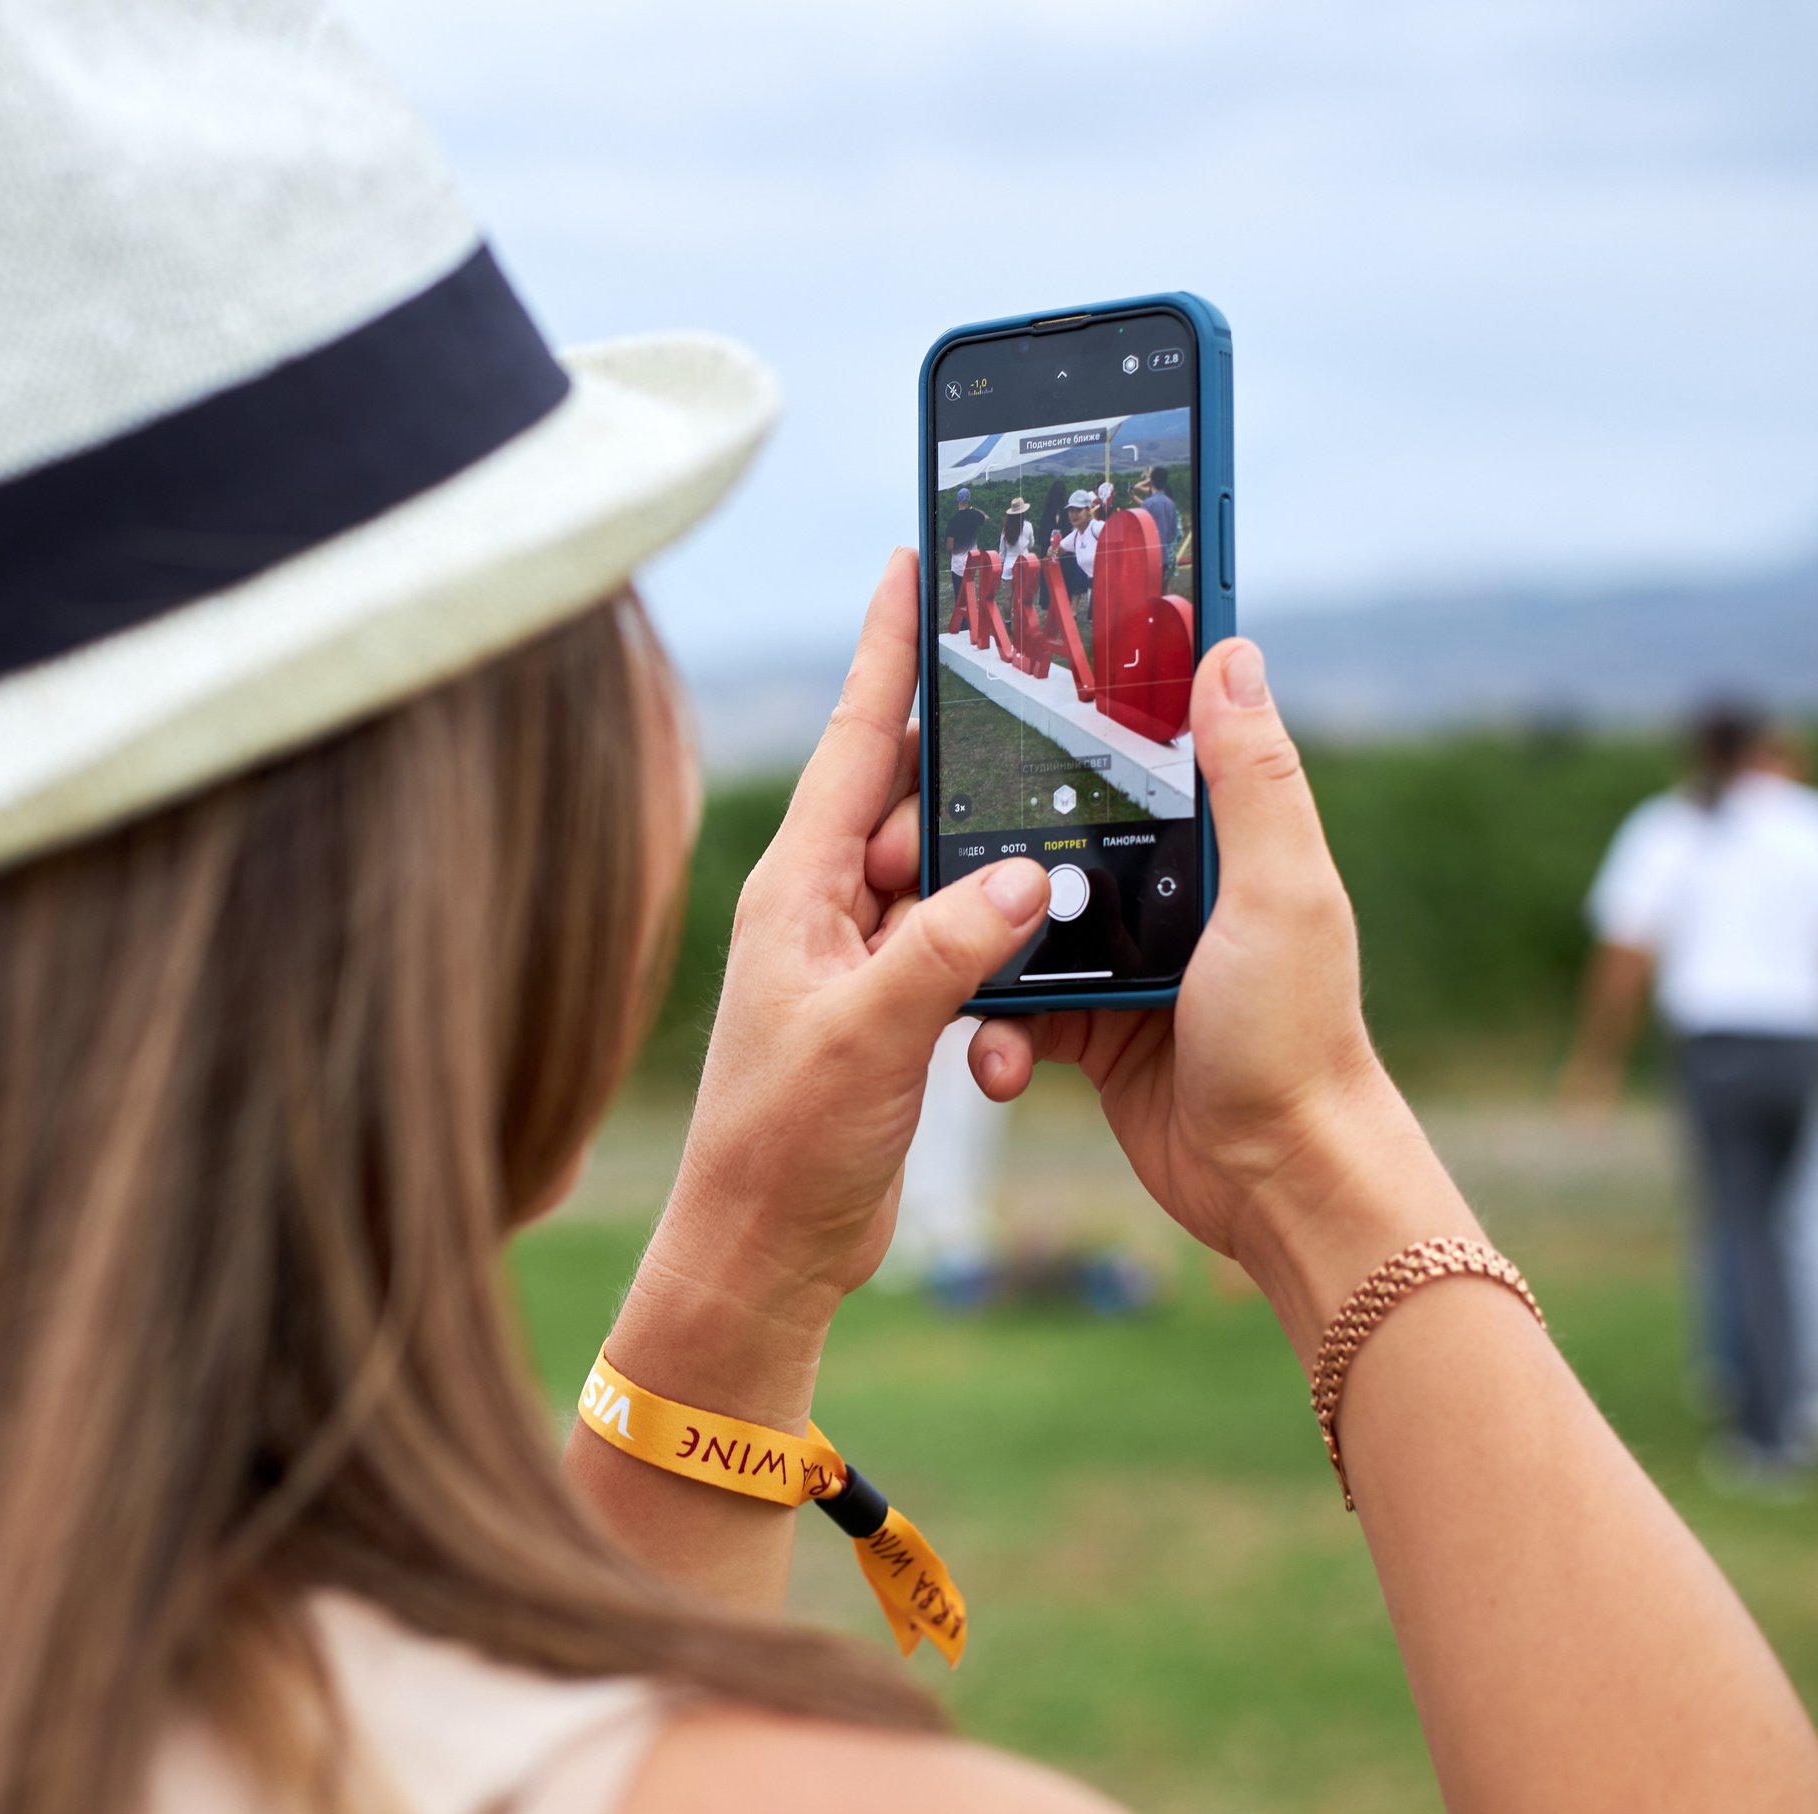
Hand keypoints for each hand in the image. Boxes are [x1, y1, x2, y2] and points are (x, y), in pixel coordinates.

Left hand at [650, 551, 1049, 1345]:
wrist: (764, 1250)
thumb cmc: (783, 1142)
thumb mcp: (870, 1036)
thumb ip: (947, 951)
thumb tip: (1027, 878)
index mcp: (799, 885)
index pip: (860, 738)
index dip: (892, 645)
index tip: (917, 558)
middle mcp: (824, 905)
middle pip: (916, 798)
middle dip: (978, 766)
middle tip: (1049, 715)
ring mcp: (856, 956)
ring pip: (947, 872)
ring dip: (995, 871)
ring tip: (1053, 855)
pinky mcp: (888, 1007)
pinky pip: (956, 941)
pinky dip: (996, 943)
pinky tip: (1029, 959)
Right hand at [966, 639, 1481, 1362]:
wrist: (1276, 1180)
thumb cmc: (1294, 1036)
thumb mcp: (1280, 895)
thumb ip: (1253, 781)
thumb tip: (1229, 647)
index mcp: (1208, 837)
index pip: (1137, 736)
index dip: (1077, 690)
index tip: (1001, 646)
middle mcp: (1157, 884)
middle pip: (1039, 823)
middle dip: (965, 832)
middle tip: (903, 843)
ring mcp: (1114, 954)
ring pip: (1002, 914)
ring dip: (959, 938)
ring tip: (919, 948)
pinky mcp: (1082, 1026)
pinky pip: (1004, 1003)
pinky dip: (985, 1028)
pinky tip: (988, 1059)